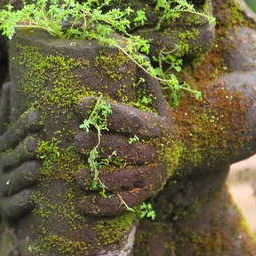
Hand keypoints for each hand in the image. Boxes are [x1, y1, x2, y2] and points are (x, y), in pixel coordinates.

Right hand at [0, 83, 41, 220]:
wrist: (4, 194)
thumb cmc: (14, 157)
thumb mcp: (8, 135)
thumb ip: (7, 112)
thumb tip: (7, 82)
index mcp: (1, 146)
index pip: (12, 133)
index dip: (24, 125)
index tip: (38, 116)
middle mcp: (0, 165)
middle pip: (13, 156)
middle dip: (25, 150)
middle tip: (37, 143)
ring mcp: (2, 187)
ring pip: (13, 179)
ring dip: (24, 174)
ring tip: (36, 169)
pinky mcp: (7, 208)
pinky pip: (13, 206)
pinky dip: (21, 202)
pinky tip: (32, 197)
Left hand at [74, 76, 174, 216]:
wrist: (182, 153)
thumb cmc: (156, 121)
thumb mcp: (156, 100)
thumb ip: (143, 78)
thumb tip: (130, 49)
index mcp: (159, 126)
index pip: (129, 117)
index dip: (103, 110)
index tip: (78, 103)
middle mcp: (158, 152)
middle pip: (124, 149)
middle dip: (96, 144)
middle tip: (74, 139)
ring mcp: (153, 176)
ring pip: (124, 179)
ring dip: (98, 178)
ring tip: (76, 175)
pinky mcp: (146, 196)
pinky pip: (124, 204)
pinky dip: (102, 205)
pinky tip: (82, 203)